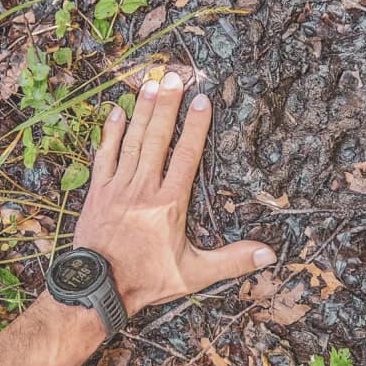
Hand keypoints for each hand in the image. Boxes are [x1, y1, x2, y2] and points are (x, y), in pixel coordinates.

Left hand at [72, 67, 275, 313]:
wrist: (98, 289)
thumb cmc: (147, 280)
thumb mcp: (194, 274)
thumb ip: (231, 261)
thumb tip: (268, 254)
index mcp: (169, 203)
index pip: (186, 156)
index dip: (195, 126)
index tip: (202, 101)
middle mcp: (143, 189)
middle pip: (158, 139)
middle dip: (168, 106)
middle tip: (176, 77)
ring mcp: (118, 187)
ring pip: (132, 141)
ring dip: (143, 111)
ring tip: (152, 84)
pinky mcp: (98, 192)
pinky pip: (103, 155)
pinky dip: (110, 132)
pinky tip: (117, 112)